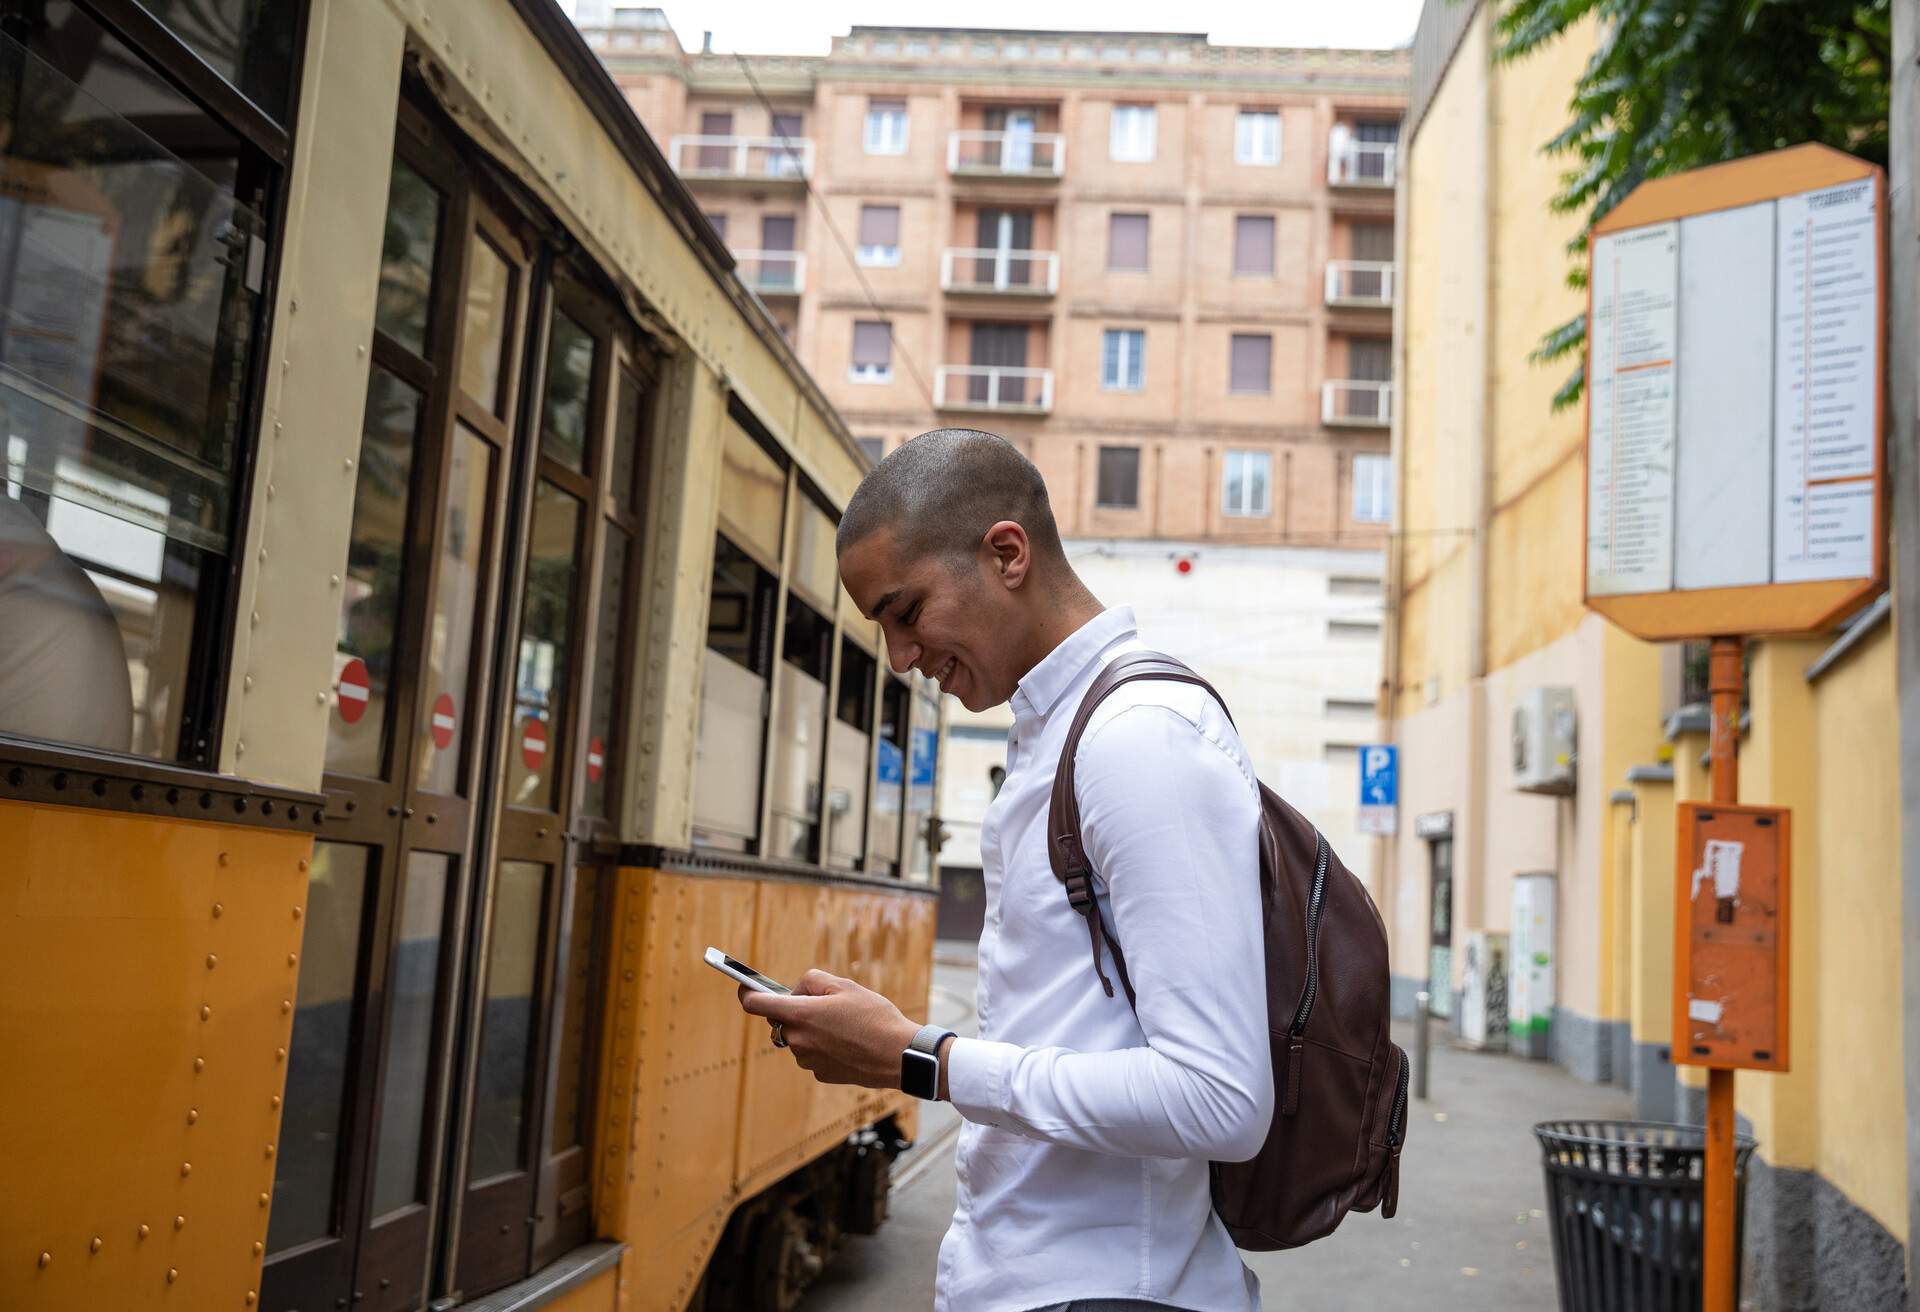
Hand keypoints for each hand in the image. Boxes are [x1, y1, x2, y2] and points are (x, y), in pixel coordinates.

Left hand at [738, 969, 919, 1089]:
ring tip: (843, 1025)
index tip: (744, 987)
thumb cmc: (874, 1016)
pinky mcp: (820, 1074)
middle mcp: (798, 1040)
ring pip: (797, 1038)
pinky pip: (813, 1054)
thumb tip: (797, 993)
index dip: (746, 992)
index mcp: (800, 1014)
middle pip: (780, 1021)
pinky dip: (823, 1047)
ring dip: (810, 1030)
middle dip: (793, 1010)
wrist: (898, 1055)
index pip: (755, 1004)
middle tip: (821, 1004)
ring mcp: (808, 1060)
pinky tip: (848, 1042)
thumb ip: (812, 981)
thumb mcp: (844, 985)